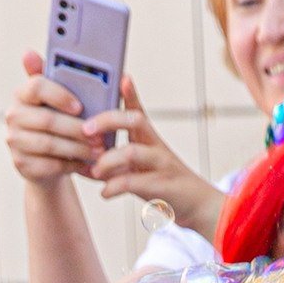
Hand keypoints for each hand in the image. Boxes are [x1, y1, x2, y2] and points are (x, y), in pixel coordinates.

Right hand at [7, 54, 100, 188]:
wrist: (44, 160)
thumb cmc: (56, 122)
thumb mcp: (59, 100)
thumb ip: (62, 79)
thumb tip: (54, 59)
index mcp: (23, 93)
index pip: (37, 87)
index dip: (60, 96)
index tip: (80, 106)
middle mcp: (14, 115)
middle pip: (47, 120)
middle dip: (77, 128)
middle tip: (99, 135)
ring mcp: (15, 141)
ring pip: (50, 144)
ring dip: (78, 148)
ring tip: (98, 151)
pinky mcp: (21, 164)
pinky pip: (50, 165)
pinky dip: (72, 165)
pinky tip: (88, 164)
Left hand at [88, 81, 224, 232]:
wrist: (197, 205)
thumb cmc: (164, 185)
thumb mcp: (142, 168)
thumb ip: (118, 163)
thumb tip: (88, 163)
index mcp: (149, 139)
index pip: (138, 110)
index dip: (130, 93)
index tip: (121, 78)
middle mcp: (156, 146)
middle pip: (134, 120)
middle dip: (107, 121)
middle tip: (86, 130)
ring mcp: (160, 164)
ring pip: (131, 152)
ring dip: (107, 160)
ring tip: (95, 171)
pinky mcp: (161, 186)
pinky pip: (133, 182)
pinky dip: (113, 187)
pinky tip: (105, 193)